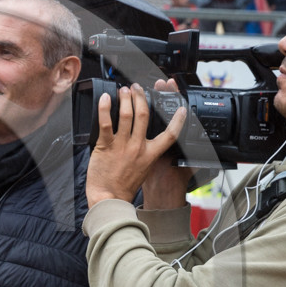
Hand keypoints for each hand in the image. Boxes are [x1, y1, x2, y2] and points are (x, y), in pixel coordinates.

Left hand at [85, 81, 187, 207]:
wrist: (109, 198)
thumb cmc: (123, 186)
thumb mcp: (144, 170)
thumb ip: (148, 154)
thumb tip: (149, 143)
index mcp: (150, 154)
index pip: (169, 135)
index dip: (177, 120)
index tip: (180, 108)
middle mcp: (138, 148)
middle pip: (144, 115)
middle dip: (141, 97)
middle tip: (137, 88)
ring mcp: (122, 146)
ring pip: (127, 115)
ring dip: (126, 98)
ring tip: (123, 90)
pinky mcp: (105, 146)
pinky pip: (106, 123)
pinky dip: (105, 108)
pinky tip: (105, 99)